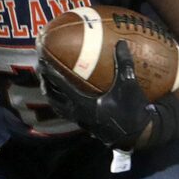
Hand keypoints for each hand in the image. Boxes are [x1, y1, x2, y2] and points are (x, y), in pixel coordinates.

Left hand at [38, 41, 160, 149]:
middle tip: (41, 68)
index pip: (60, 84)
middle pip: (52, 96)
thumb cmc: (132, 110)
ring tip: (47, 82)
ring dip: (50, 93)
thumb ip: (124, 63)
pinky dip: (60, 101)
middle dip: (44, 82)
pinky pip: (65, 111)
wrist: (137, 135)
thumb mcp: (128, 85)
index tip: (41, 59)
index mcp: (83, 103)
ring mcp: (79, 120)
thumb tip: (120, 43)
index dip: (49, 71)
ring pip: (57, 106)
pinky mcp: (84, 124)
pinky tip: (64, 95)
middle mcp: (77, 112)